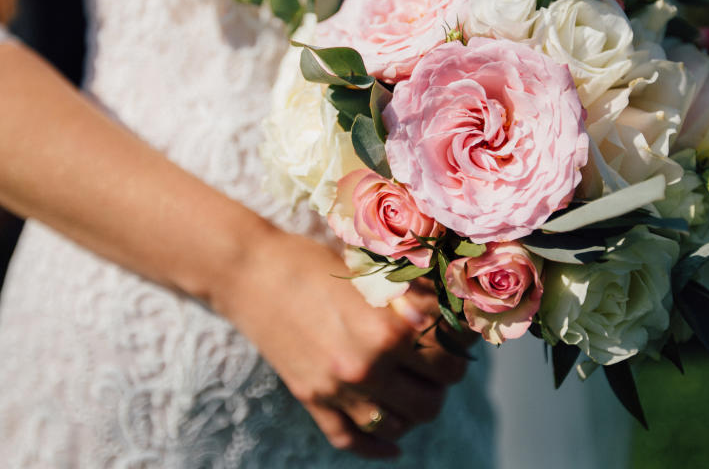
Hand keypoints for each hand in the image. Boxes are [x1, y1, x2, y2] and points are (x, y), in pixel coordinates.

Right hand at [216, 231, 469, 458]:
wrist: (249, 272)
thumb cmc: (311, 261)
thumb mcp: (369, 274)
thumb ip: (411, 301)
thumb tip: (452, 315)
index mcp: (388, 331)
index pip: (449, 362)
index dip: (459, 353)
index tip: (456, 343)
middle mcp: (366, 367)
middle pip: (431, 402)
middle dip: (440, 384)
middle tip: (436, 365)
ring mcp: (337, 390)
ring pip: (397, 426)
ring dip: (412, 410)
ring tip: (412, 388)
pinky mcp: (312, 400)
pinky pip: (351, 440)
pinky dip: (376, 446)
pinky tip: (393, 442)